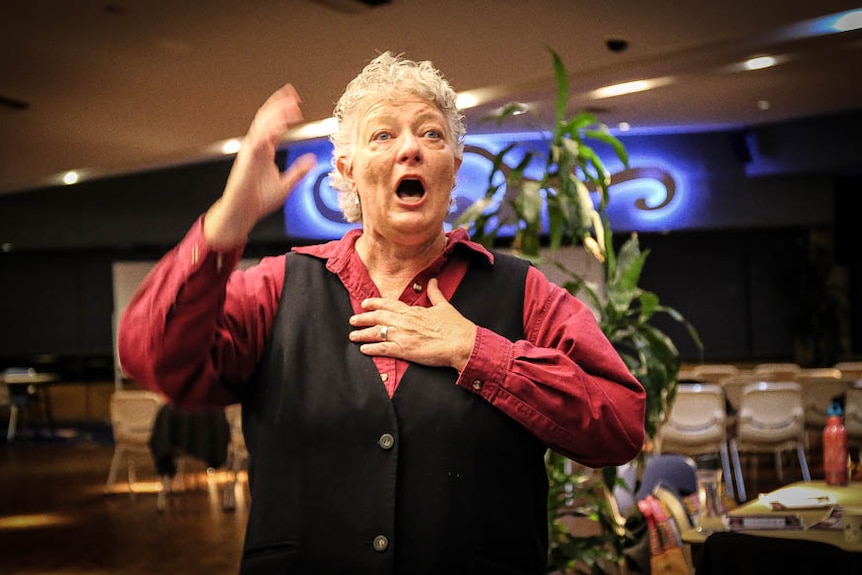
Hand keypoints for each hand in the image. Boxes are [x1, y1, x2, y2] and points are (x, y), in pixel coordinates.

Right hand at [204, 84, 316, 248]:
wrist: (242, 212)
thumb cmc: (258, 200)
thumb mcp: (286, 185)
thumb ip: (298, 171)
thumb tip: (313, 160)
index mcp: (264, 151)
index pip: (274, 125)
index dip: (283, 113)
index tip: (296, 103)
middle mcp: (256, 147)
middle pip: (267, 119)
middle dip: (279, 105)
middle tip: (293, 94)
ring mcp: (250, 152)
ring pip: (262, 125)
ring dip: (276, 113)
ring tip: (289, 104)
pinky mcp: (247, 159)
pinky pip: (258, 140)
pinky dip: (268, 130)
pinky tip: (280, 123)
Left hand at [348, 279, 477, 371]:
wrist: (462, 343)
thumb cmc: (455, 326)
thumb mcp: (444, 306)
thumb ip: (435, 293)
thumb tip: (432, 281)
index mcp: (413, 310)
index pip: (388, 304)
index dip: (374, 303)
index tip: (364, 303)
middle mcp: (405, 322)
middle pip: (378, 317)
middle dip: (363, 318)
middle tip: (352, 320)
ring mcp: (403, 336)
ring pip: (377, 333)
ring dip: (362, 334)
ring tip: (352, 335)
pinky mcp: (405, 350)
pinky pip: (383, 349)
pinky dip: (372, 349)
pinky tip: (363, 349)